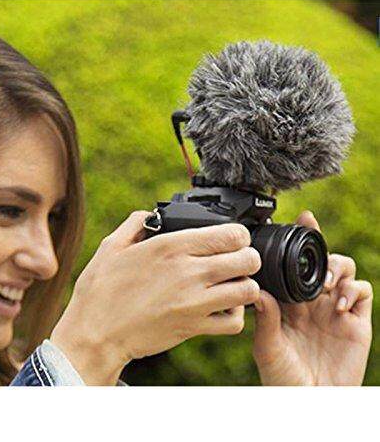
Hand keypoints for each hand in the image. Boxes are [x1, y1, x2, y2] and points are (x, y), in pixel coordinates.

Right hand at [51, 211, 260, 384]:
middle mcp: (188, 272)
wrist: (94, 333)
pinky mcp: (194, 327)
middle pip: (247, 260)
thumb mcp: (111, 246)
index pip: (230, 234)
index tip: (232, 238)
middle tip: (238, 259)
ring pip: (248, 291)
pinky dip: (236, 315)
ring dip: (246, 285)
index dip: (239, 234)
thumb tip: (150, 213)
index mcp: (170, 247)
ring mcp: (194, 302)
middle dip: (248, 257)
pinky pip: (234, 323)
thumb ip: (135, 223)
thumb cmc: (100, 290)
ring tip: (233, 283)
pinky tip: (223, 307)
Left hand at [253, 210, 372, 385]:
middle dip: (321, 245)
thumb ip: (265, 320)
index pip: (293, 265)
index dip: (299, 242)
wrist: (310, 403)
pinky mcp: (356, 322)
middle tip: (314, 239)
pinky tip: (338, 302)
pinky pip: (363, 292)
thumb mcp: (267, 348)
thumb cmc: (283, 377)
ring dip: (338, 267)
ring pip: (344, 269)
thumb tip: (258, 290)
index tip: (298, 220)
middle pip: (322, 260)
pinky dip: (354, 289)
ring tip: (327, 283)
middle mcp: (311, 301)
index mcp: (288, 301)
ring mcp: (334, 309)